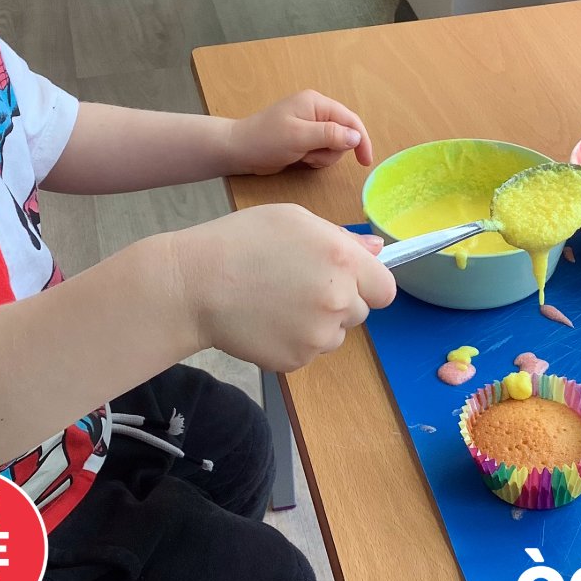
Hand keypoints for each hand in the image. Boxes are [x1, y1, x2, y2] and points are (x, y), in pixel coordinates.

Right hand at [179, 205, 396, 370]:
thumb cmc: (241, 241)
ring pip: (335, 334)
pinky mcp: (296, 360)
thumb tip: (376, 252)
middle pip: (360, 311)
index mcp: (343, 261)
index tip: (347, 279)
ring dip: (318, 323)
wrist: (195, 285)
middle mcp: (338, 301)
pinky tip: (267, 320)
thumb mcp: (294, 220)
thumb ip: (342, 238)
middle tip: (298, 285)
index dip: (367, 283)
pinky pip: (309, 351)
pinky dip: (294, 340)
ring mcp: (317, 336)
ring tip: (278, 302)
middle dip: (338, 301)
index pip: (385, 288)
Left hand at [228, 90, 373, 174]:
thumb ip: (330, 135)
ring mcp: (310, 126)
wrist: (239, 151)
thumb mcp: (299, 137)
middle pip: (344, 134)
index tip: (365, 161)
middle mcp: (316, 111)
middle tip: (310, 155)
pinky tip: (299, 159)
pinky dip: (314, 159)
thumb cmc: (265, 140)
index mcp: (317, 103)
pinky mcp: (305, 139)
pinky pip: (322, 151)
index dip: (361, 140)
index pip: (350, 120)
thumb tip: (356, 137)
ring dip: (322, 156)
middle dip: (331, 150)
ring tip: (302, 156)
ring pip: (334, 146)